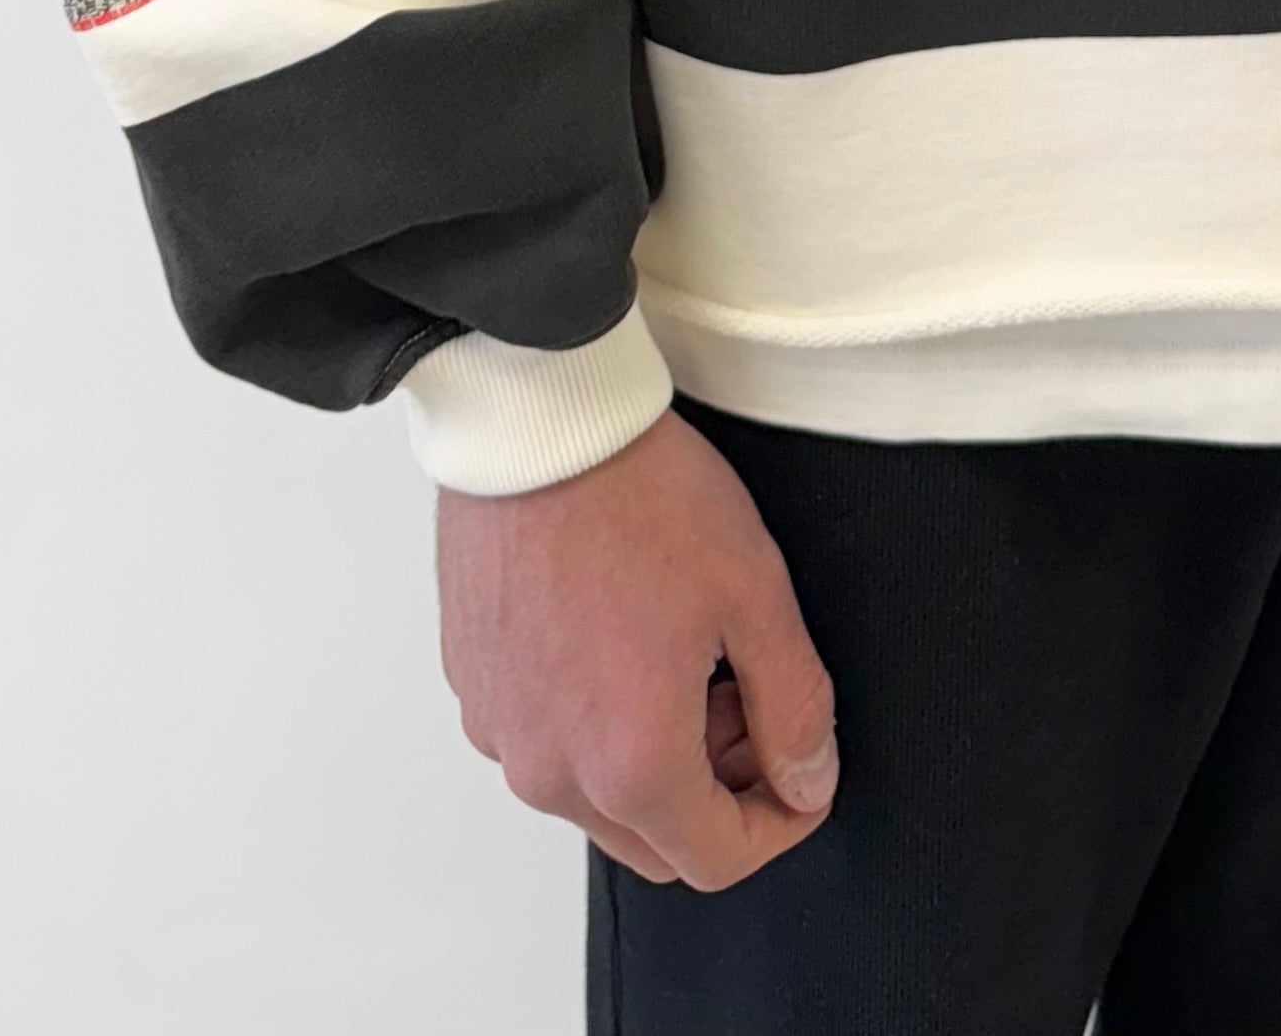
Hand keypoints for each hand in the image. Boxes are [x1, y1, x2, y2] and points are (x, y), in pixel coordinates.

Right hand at [437, 407, 839, 889]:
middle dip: (719, 790)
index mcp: (629, 764)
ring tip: (692, 656)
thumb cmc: (641, 495)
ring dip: (655, 754)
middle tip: (752, 701)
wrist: (536, 422)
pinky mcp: (473, 685)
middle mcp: (551, 770)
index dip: (779, 824)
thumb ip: (795, 707)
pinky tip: (627, 635)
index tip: (801, 773)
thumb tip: (808, 779)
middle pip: (654, 838)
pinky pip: (545, 739)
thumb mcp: (754, 595)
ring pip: (595, 794)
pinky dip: (595, 719)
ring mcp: (502, 730)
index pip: (717, 859)